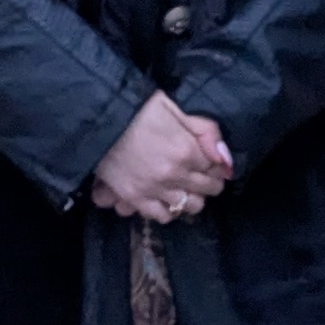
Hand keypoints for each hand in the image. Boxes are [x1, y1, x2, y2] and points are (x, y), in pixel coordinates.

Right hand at [87, 93, 231, 223]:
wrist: (99, 120)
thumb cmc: (138, 108)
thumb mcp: (174, 108)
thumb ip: (204, 130)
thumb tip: (225, 157)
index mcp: (187, 150)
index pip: (217, 167)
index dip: (217, 164)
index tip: (212, 162)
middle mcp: (175, 174)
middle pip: (207, 189)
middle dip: (210, 182)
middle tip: (203, 176)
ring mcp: (155, 189)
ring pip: (189, 206)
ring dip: (193, 198)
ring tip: (187, 189)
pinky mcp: (135, 198)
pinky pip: (162, 216)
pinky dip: (169, 210)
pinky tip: (167, 199)